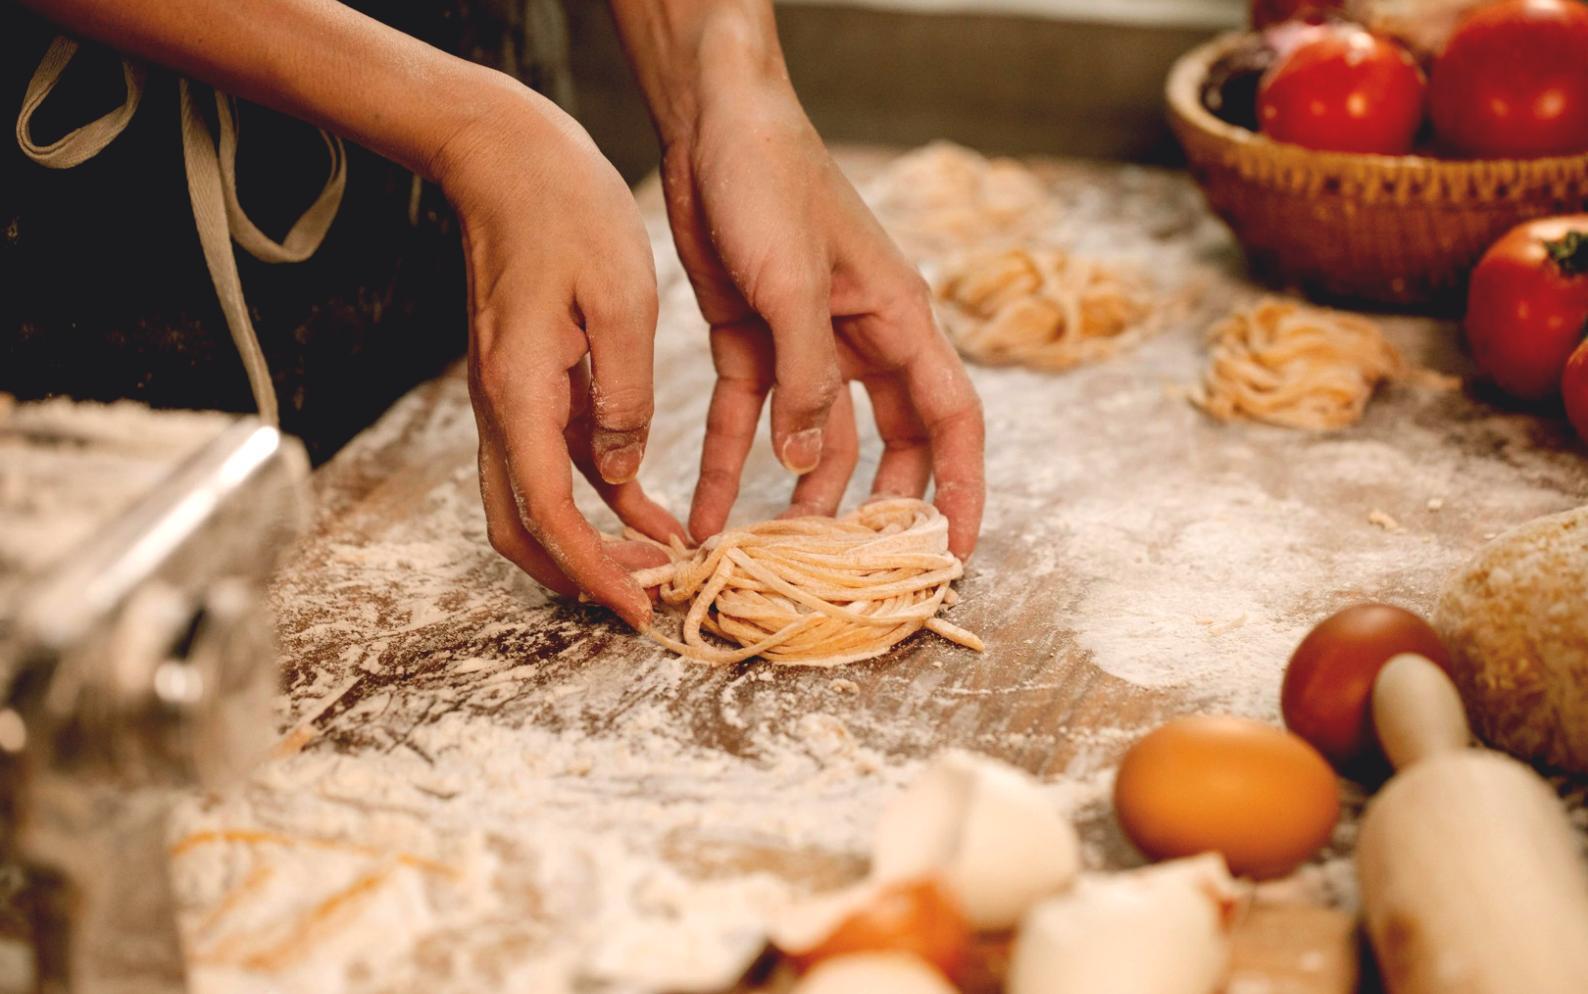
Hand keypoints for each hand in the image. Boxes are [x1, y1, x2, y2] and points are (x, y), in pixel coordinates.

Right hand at [434, 82, 684, 626]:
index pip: (549, 515)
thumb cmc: (566, 211)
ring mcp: (509, 399)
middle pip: (522, 529)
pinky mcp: (528, 384)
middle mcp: (501, 408)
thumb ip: (623, 394)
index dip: (594, 571)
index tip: (642, 606)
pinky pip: (556, 462)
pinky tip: (650, 509)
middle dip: (581, 575)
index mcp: (520, 393)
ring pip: (535, 502)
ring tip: (662, 563)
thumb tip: (622, 475)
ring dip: (590, 543)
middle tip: (648, 598)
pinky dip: (598, 498)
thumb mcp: (620, 300)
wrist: (507, 155)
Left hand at [662, 81, 985, 557]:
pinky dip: (730, 462)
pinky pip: (747, 416)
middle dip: (875, 506)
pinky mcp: (751, 338)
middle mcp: (861, 339)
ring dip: (795, 495)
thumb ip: (807, 379)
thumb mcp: (793, 285)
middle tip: (851, 569)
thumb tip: (810, 464)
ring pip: (817, 440)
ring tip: (767, 553)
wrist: (710, 122)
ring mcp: (807, 342)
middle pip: (890, 442)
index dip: (961, 488)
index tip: (953, 552)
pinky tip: (707, 510)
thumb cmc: (771, 181)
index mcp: (899, 320)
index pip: (952, 420)